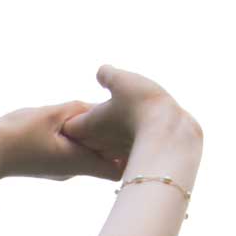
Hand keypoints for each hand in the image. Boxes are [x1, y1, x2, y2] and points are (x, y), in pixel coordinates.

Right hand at [0, 99, 129, 183]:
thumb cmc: (17, 135)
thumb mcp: (52, 114)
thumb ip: (79, 110)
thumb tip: (101, 109)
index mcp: (78, 161)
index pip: (116, 170)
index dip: (129, 155)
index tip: (135, 136)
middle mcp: (73, 170)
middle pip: (106, 162)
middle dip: (116, 143)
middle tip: (125, 121)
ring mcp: (62, 170)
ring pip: (90, 155)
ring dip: (97, 139)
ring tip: (102, 118)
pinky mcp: (51, 165)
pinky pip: (75, 153)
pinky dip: (82, 140)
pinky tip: (78, 124)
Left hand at [59, 64, 189, 164]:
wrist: (168, 135)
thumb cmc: (141, 106)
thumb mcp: (122, 80)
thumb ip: (108, 75)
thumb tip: (102, 73)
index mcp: (88, 125)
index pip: (68, 127)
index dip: (73, 119)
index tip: (84, 110)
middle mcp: (96, 144)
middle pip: (83, 142)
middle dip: (88, 133)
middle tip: (102, 119)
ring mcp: (113, 156)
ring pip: (102, 151)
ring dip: (107, 142)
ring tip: (121, 128)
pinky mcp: (131, 161)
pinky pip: (122, 158)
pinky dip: (125, 150)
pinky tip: (135, 141)